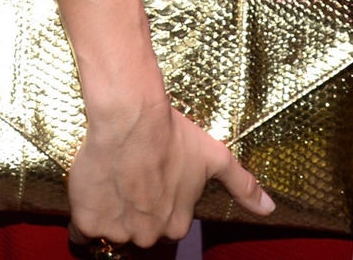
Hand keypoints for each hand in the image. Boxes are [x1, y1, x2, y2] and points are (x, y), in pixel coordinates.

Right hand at [66, 95, 273, 247]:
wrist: (130, 118)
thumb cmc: (172, 135)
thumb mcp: (215, 158)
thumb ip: (243, 185)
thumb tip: (270, 209)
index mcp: (177, 225)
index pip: (163, 224)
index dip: (155, 202)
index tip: (149, 181)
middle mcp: (148, 236)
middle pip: (136, 232)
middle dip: (132, 212)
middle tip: (129, 179)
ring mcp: (117, 232)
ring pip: (110, 233)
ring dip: (109, 214)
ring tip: (111, 181)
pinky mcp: (89, 223)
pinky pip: (82, 232)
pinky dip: (84, 218)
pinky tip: (91, 193)